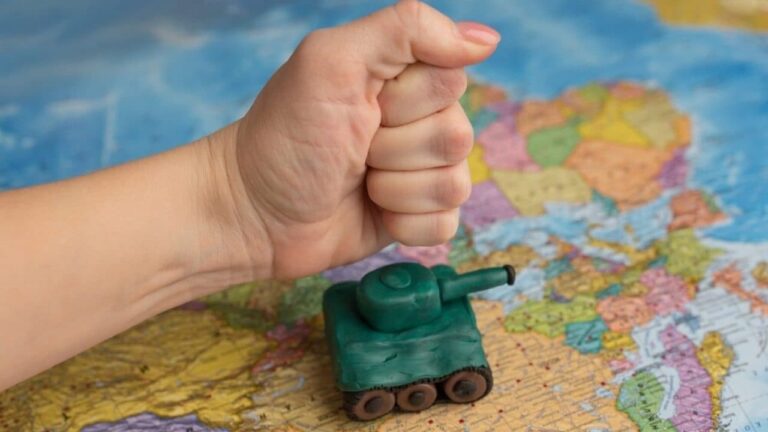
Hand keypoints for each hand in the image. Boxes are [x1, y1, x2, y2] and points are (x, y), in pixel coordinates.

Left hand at [206, 1, 499, 279]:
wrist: (254, 213)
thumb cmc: (284, 136)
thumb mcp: (332, 61)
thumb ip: (406, 30)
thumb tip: (487, 38)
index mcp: (403, 77)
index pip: (451, 81)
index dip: (406, 101)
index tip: (362, 106)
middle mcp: (419, 121)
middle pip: (457, 136)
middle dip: (396, 149)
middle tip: (353, 148)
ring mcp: (419, 172)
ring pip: (454, 184)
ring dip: (396, 188)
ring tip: (357, 180)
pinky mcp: (416, 216)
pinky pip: (445, 225)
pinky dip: (405, 224)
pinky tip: (372, 211)